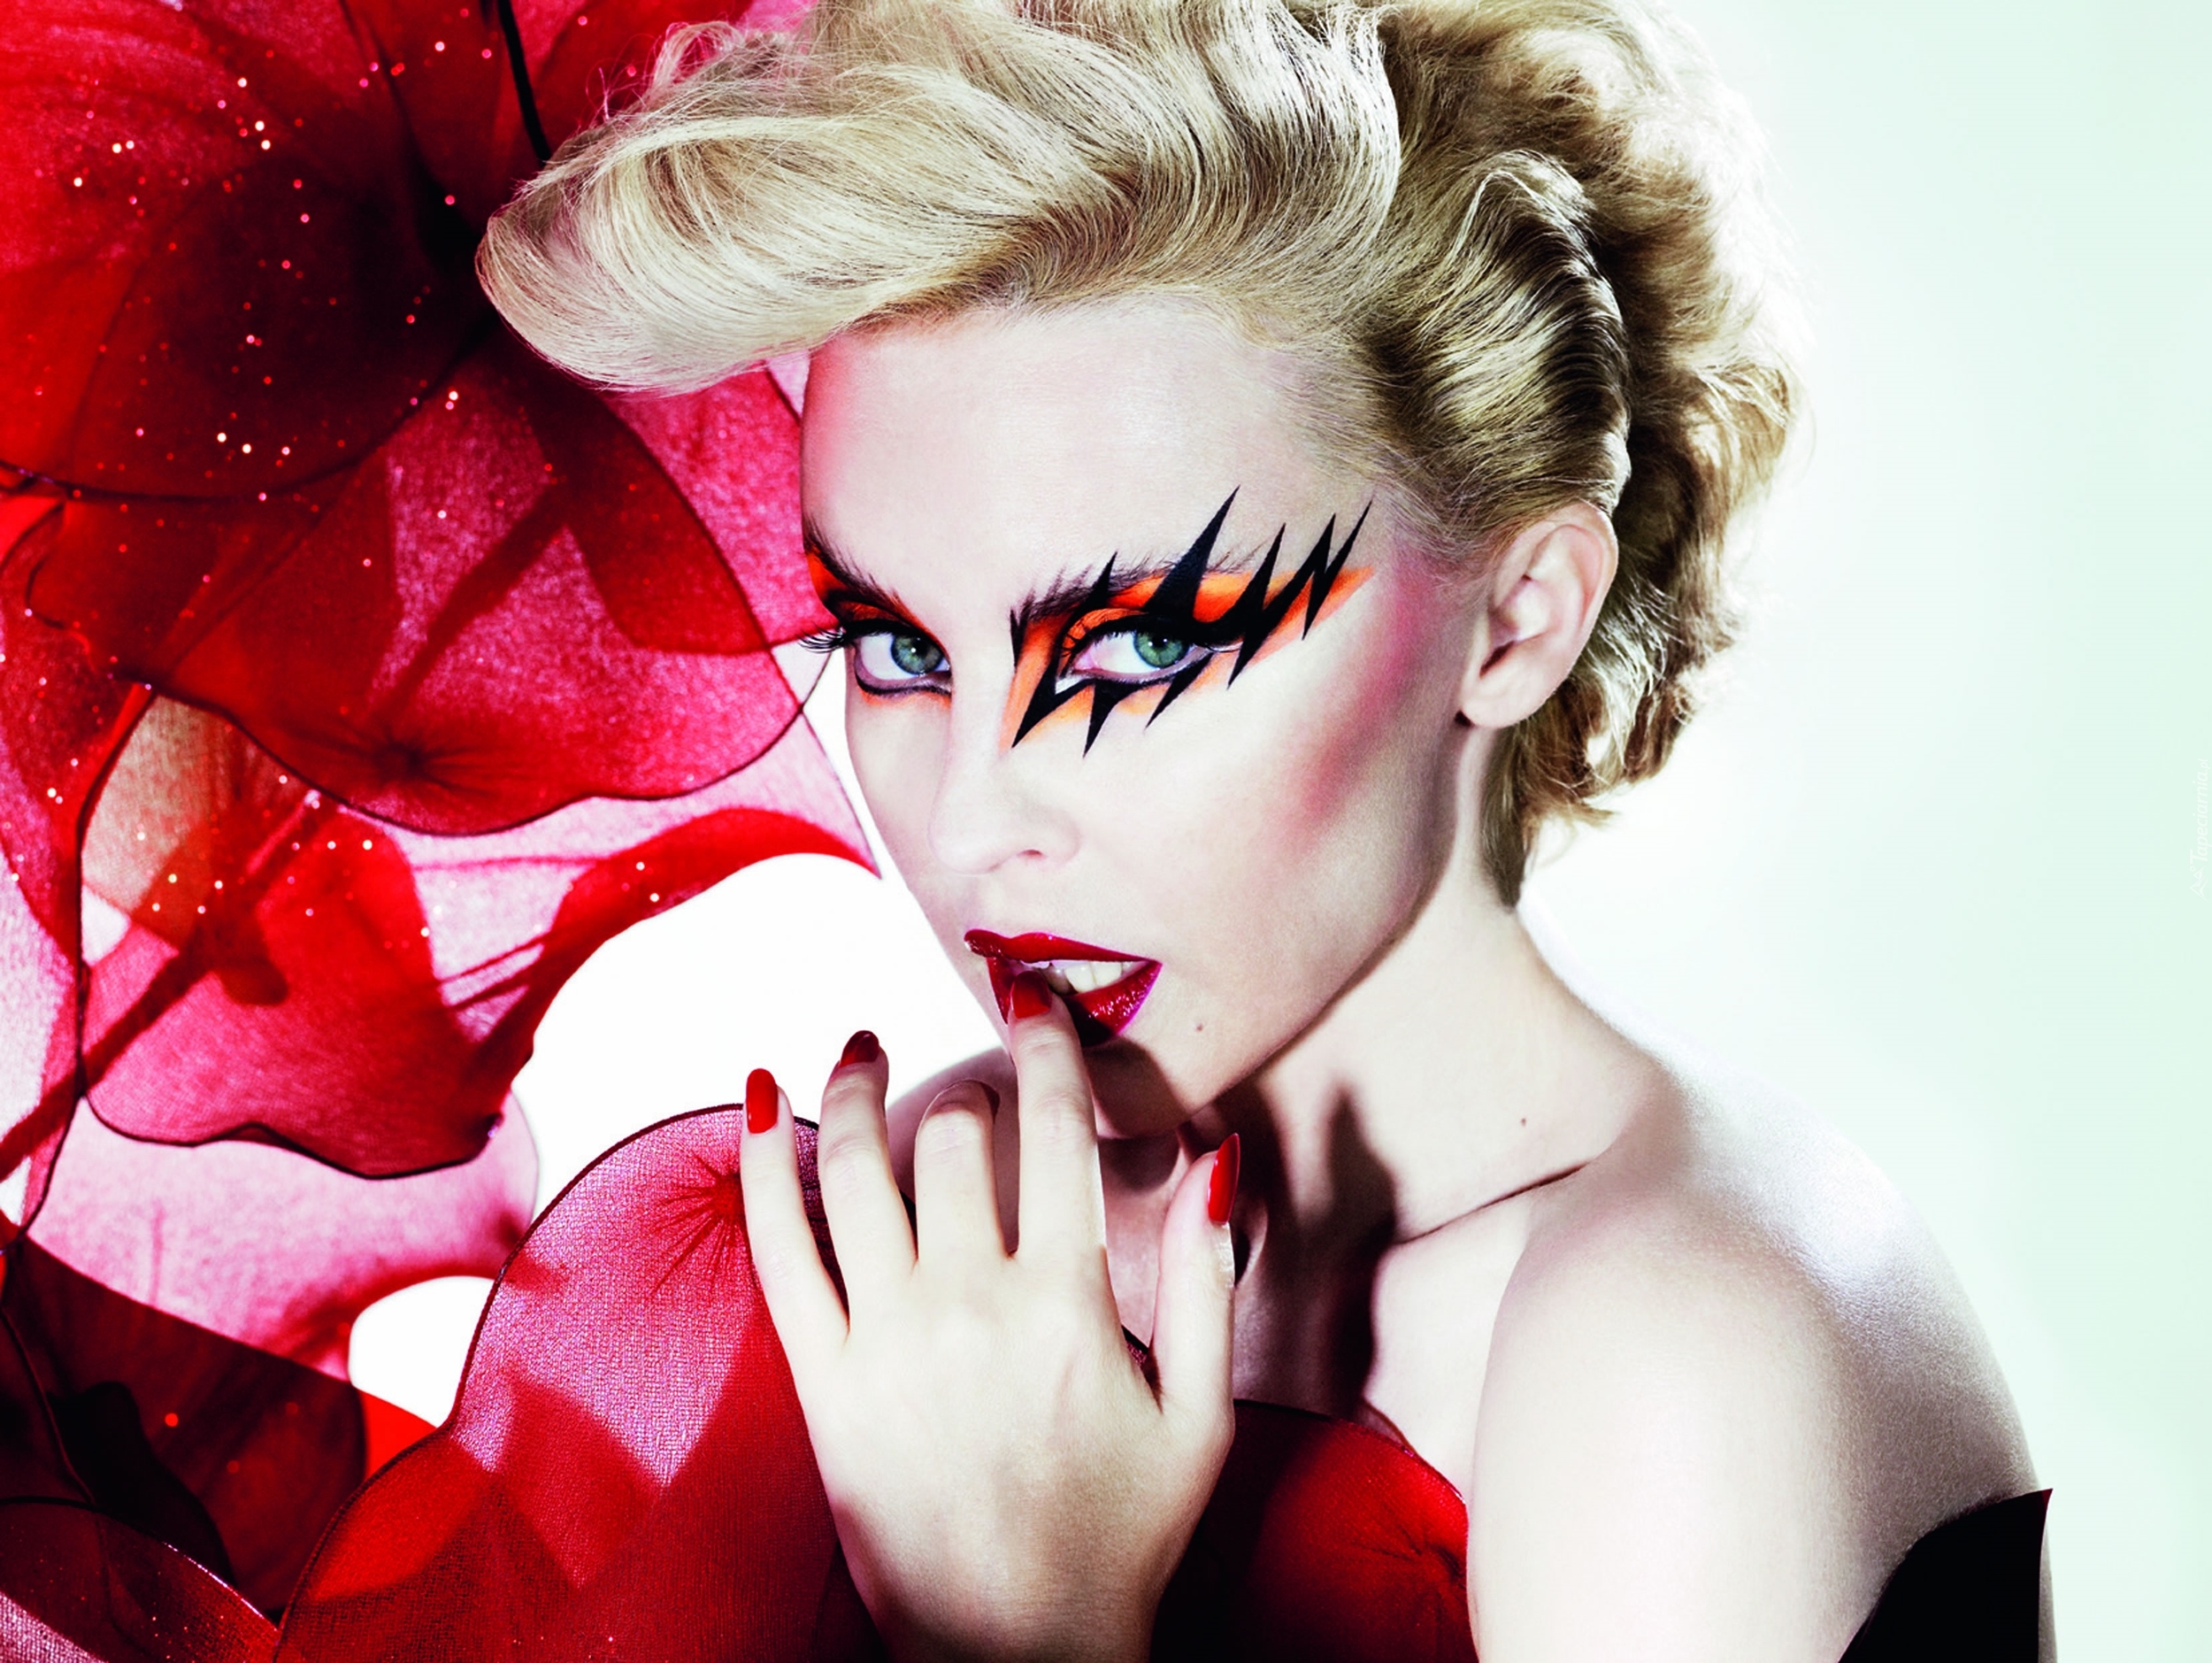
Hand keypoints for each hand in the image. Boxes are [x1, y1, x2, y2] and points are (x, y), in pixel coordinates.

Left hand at [739, 973, 1238, 1662]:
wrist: (1017, 1655)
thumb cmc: (1120, 1537)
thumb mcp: (1203, 1418)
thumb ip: (1211, 1282)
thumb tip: (1217, 1156)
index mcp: (1068, 1306)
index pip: (1057, 1131)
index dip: (1047, 1046)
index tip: (1038, 1000)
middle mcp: (969, 1306)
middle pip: (955, 1138)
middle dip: (971, 1086)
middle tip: (981, 1083)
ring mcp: (884, 1342)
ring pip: (856, 1171)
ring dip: (853, 1087)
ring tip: (859, 1045)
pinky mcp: (822, 1384)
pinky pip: (777, 1252)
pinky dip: (762, 1168)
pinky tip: (764, 1100)